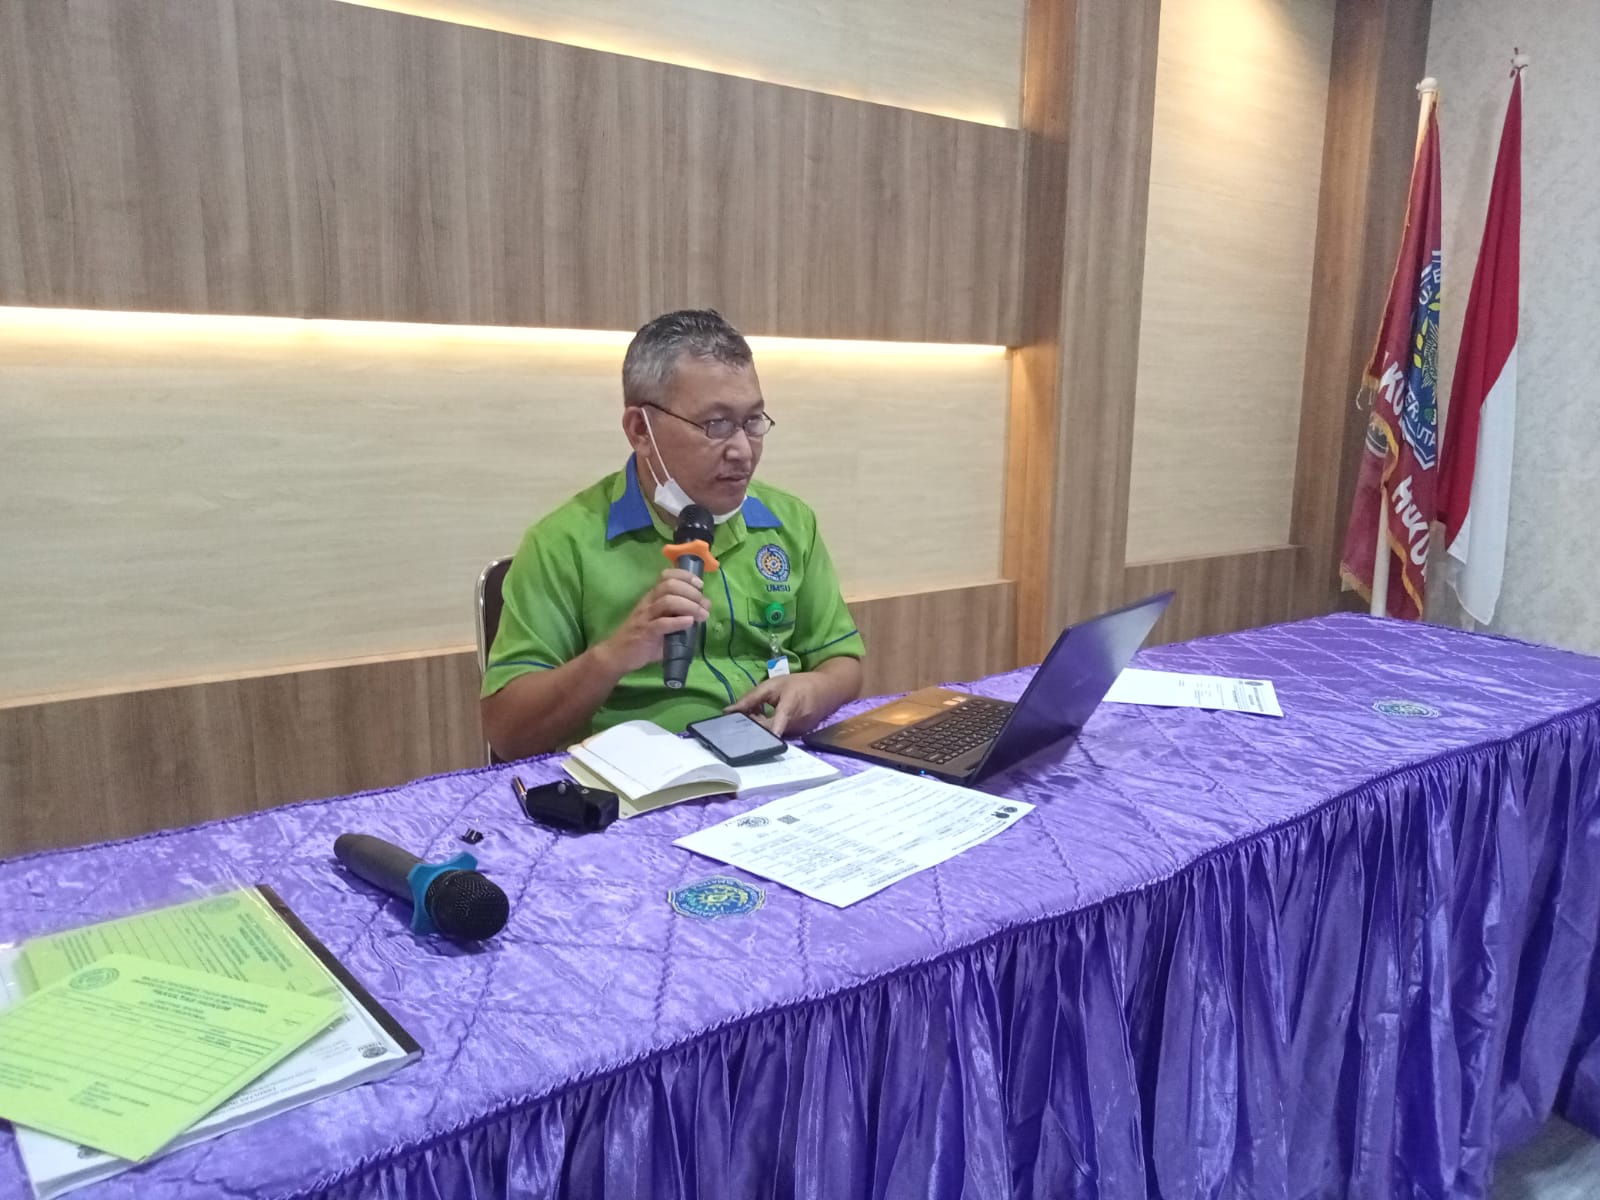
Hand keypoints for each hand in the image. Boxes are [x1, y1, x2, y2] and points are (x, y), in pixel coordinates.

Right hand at [595, 568, 710, 675]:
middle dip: (691, 592)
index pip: (667, 576)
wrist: (617, 655)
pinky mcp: (645, 632)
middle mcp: (648, 603)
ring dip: (689, 605)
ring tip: (701, 614)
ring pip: (667, 601)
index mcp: (651, 597)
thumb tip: (701, 614)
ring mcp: (645, 617)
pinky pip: (662, 623)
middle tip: (705, 604)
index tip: (700, 584)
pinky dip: (678, 621)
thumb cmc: (642, 639)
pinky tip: (689, 622)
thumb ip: (678, 617)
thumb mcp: (661, 623)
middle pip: (670, 586)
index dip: (685, 576)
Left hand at [724, 672, 833, 738]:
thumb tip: (728, 711)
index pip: (778, 721)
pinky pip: (779, 735)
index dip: (769, 731)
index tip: (758, 741)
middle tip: (746, 713)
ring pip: (772, 733)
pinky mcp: (799, 737)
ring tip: (759, 712)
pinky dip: (770, 728)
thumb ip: (751, 699)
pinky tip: (769, 718)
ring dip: (761, 726)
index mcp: (790, 706)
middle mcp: (796, 724)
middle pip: (767, 730)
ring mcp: (799, 733)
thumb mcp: (773, 685)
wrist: (828, 689)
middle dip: (753, 724)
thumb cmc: (799, 684)